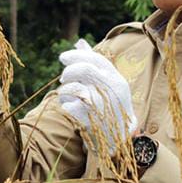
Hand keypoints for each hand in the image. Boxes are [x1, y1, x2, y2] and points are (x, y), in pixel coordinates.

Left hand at [56, 39, 136, 155]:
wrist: (118, 140)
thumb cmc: (110, 107)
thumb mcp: (108, 83)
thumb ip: (93, 63)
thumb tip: (80, 42)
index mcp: (116, 79)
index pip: (95, 59)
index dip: (77, 56)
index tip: (62, 58)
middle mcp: (112, 90)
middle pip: (84, 70)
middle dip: (69, 72)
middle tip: (63, 79)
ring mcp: (103, 105)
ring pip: (75, 88)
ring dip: (65, 92)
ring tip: (66, 96)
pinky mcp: (92, 120)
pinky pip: (70, 106)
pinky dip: (66, 106)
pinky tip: (70, 108)